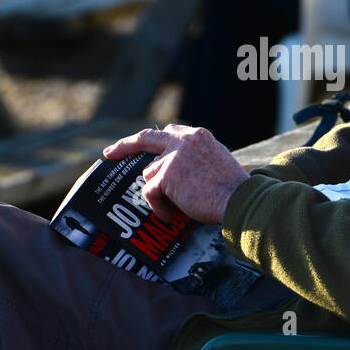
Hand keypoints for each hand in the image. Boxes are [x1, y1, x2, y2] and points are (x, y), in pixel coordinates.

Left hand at [103, 125, 249, 224]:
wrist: (239, 200)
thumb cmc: (233, 189)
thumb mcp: (217, 162)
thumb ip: (197, 158)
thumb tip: (178, 172)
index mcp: (198, 136)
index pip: (169, 133)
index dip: (153, 140)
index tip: (140, 145)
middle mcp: (184, 141)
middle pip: (147, 138)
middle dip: (125, 145)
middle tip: (109, 153)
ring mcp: (173, 157)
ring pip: (150, 174)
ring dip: (157, 193)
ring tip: (171, 209)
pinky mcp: (166, 175)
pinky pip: (150, 193)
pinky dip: (157, 207)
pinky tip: (169, 216)